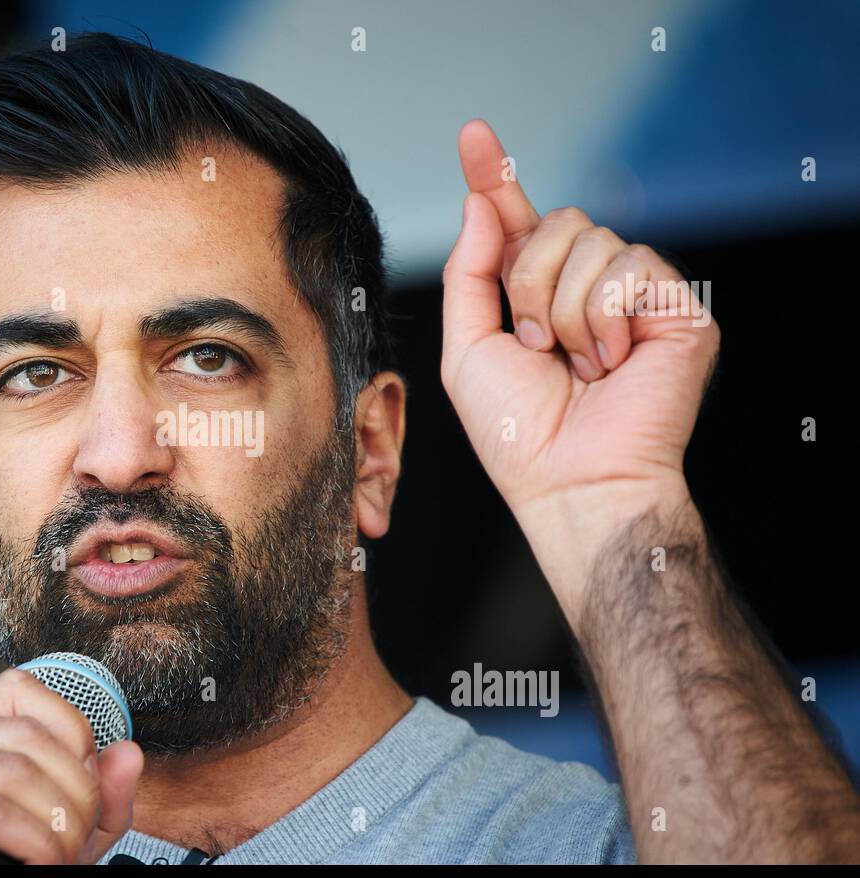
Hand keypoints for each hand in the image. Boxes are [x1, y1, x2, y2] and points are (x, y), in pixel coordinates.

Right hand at [0, 666, 143, 863]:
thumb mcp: (48, 839)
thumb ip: (91, 802)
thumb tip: (129, 753)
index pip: (17, 691)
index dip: (69, 729)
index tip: (87, 784)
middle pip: (24, 734)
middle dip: (75, 789)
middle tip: (80, 838)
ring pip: (12, 770)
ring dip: (57, 822)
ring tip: (61, 858)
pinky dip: (32, 841)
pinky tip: (39, 863)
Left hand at [440, 119, 719, 518]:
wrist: (570, 478)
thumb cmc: (517, 431)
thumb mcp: (468, 347)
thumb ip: (470, 271)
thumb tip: (483, 202)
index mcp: (535, 292)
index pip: (516, 218)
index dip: (496, 174)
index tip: (473, 133)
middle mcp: (586, 286)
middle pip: (554, 222)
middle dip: (528, 285)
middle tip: (537, 346)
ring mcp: (634, 294)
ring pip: (591, 241)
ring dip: (565, 312)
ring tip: (579, 365)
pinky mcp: (675, 306)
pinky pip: (630, 266)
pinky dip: (606, 320)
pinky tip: (614, 362)